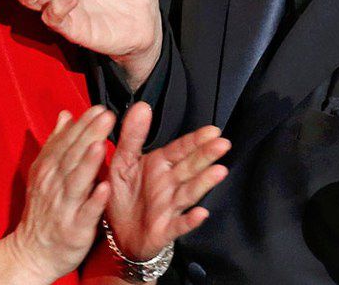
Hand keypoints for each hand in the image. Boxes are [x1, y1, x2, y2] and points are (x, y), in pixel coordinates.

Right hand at [7, 105, 114, 282]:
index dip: (83, 124)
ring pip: (77, 181)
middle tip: (106, 115)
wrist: (33, 252)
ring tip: (101, 144)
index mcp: (49, 168)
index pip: (66, 141)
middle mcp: (54, 184)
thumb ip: (57, 142)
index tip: (99, 107)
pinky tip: (105, 188)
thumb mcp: (45, 171)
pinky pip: (85, 213)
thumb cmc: (44, 207)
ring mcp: (63, 206)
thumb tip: (66, 114)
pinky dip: (94, 201)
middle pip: (72, 155)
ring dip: (88, 163)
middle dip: (89, 135)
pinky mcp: (74, 228)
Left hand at [104, 102, 229, 260]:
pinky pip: (179, 224)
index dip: (196, 140)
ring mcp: (170, 206)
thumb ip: (132, 135)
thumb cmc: (123, 194)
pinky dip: (190, 220)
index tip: (212, 130)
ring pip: (189, 192)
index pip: (181, 149)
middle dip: (206, 155)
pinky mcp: (165, 229)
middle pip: (190, 167)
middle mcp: (169, 183)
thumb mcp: (123, 160)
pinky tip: (201, 213)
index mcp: (160, 164)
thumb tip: (142, 106)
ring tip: (219, 171)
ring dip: (204, 182)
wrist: (116, 232)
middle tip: (223, 143)